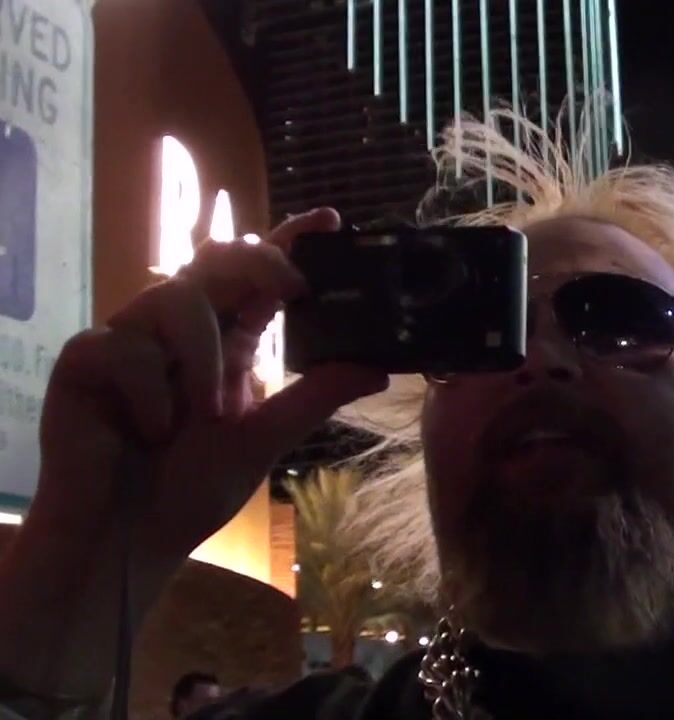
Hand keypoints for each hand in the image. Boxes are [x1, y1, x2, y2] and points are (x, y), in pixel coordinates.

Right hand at [28, 208, 387, 556]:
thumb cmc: (188, 489)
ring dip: (203, 359)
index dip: (289, 243)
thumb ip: (315, 398)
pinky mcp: (84, 361)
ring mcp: (130, 341)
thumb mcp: (263, 439)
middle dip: (256, 263)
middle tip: (290, 286)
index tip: (330, 222)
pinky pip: (122, 347)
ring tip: (207, 415)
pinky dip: (150, 392)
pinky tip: (150, 432)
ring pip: (172, 297)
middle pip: (214, 260)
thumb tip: (379, 367)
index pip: (257, 278)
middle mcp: (178, 331)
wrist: (127, 541)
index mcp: (223, 342)